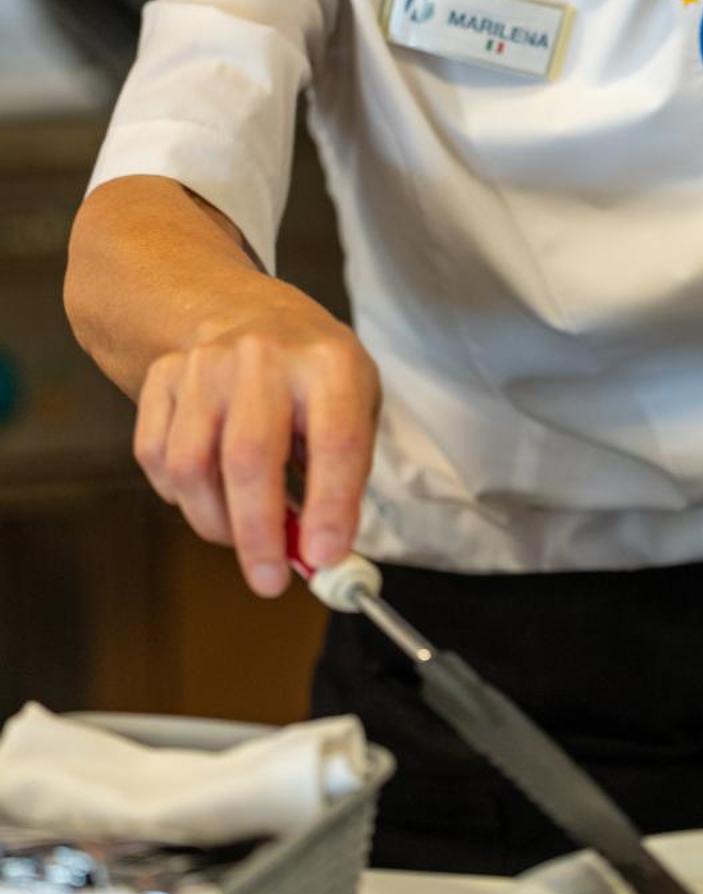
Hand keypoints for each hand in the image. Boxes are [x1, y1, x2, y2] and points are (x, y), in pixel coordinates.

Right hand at [132, 309, 380, 596]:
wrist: (248, 312)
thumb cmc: (313, 377)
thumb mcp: (355, 408)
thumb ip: (343, 480)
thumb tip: (320, 556)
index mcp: (330, 362)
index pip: (334, 440)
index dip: (329, 505)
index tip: (323, 559)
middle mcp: (264, 355)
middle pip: (250, 457)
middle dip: (258, 534)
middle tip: (268, 581)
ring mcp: (204, 362)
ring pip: (191, 465)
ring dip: (215, 521)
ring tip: (242, 537)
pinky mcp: (161, 376)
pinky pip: (156, 457)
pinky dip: (180, 495)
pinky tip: (208, 494)